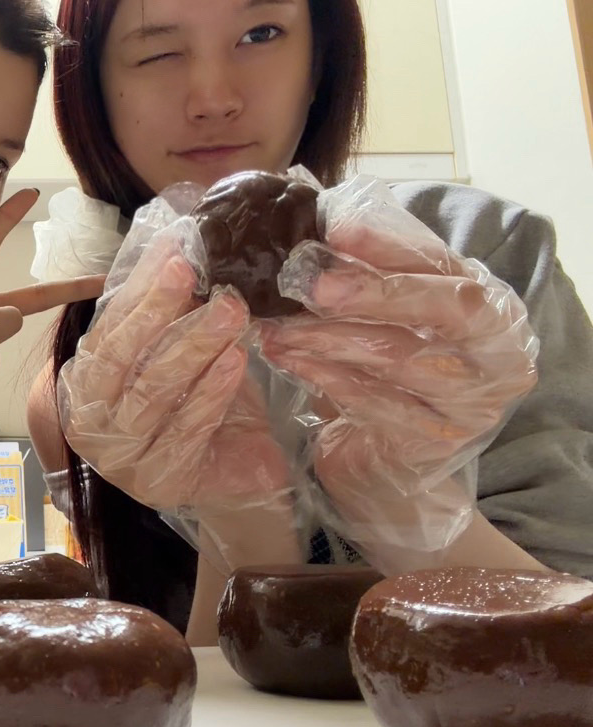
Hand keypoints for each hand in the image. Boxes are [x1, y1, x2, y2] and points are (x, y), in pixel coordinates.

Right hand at [58, 222, 291, 515]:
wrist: (230, 476)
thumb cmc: (197, 406)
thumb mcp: (175, 353)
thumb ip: (165, 312)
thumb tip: (173, 241)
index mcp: (84, 384)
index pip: (105, 330)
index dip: (137, 292)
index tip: (173, 256)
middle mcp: (91, 421)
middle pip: (118, 359)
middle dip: (155, 311)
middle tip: (193, 272)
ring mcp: (121, 457)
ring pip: (152, 392)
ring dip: (192, 346)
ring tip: (229, 311)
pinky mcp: (160, 481)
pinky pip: (185, 429)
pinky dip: (211, 391)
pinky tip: (235, 360)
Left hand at [260, 206, 538, 565]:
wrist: (391, 462)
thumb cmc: (388, 374)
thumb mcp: (391, 318)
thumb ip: (372, 273)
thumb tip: (320, 219)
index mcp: (490, 304)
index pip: (445, 263)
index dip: (391, 245)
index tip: (334, 228)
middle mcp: (498, 350)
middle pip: (446, 307)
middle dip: (372, 290)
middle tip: (308, 281)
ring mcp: (474, 400)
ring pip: (399, 356)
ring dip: (327, 337)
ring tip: (275, 323)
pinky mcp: (437, 440)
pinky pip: (375, 402)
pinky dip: (324, 377)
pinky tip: (286, 359)